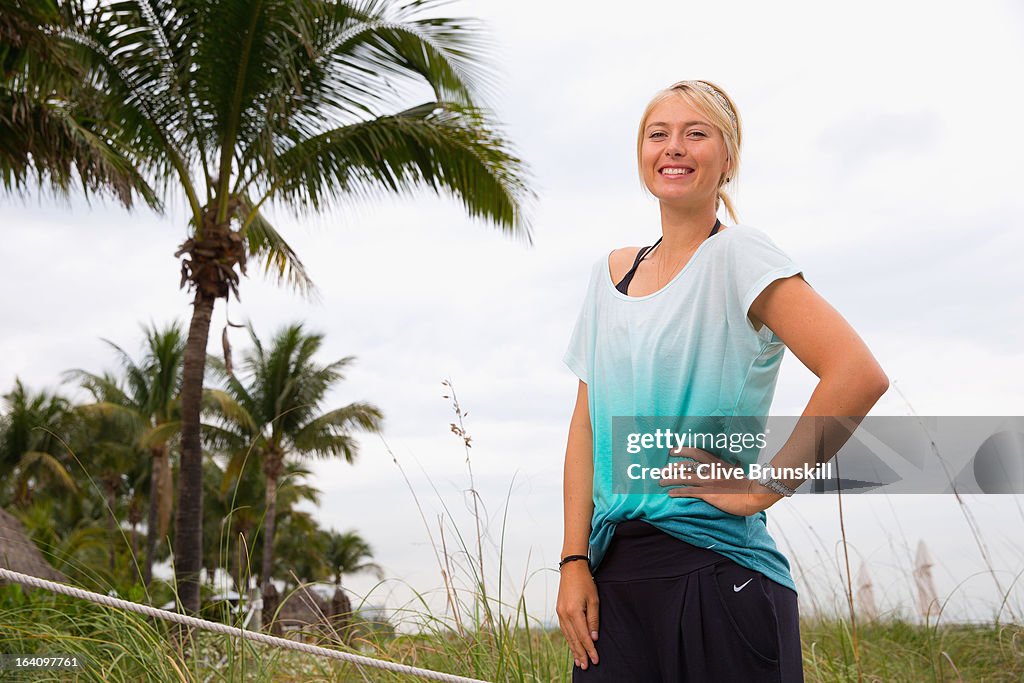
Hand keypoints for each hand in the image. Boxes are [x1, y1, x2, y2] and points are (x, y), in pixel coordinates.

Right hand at [555, 561, 599, 669]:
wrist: (571, 568)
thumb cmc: (585, 583)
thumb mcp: (594, 600)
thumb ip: (593, 620)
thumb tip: (594, 638)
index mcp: (574, 612)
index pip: (584, 636)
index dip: (590, 649)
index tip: (596, 660)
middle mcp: (564, 615)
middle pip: (574, 639)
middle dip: (581, 654)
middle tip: (586, 666)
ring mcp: (560, 613)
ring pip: (568, 636)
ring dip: (574, 649)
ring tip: (579, 661)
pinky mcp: (559, 611)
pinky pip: (564, 630)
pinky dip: (569, 640)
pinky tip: (573, 646)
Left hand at [659, 446, 782, 515]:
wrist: (753, 494)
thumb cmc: (746, 484)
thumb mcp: (737, 470)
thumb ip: (731, 465)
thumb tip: (734, 460)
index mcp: (716, 463)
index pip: (696, 452)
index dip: (682, 450)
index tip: (672, 451)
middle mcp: (710, 470)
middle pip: (686, 465)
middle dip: (672, 468)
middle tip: (662, 470)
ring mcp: (708, 482)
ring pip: (684, 478)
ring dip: (670, 480)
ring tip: (661, 482)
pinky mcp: (709, 494)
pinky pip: (689, 492)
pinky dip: (678, 492)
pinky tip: (670, 494)